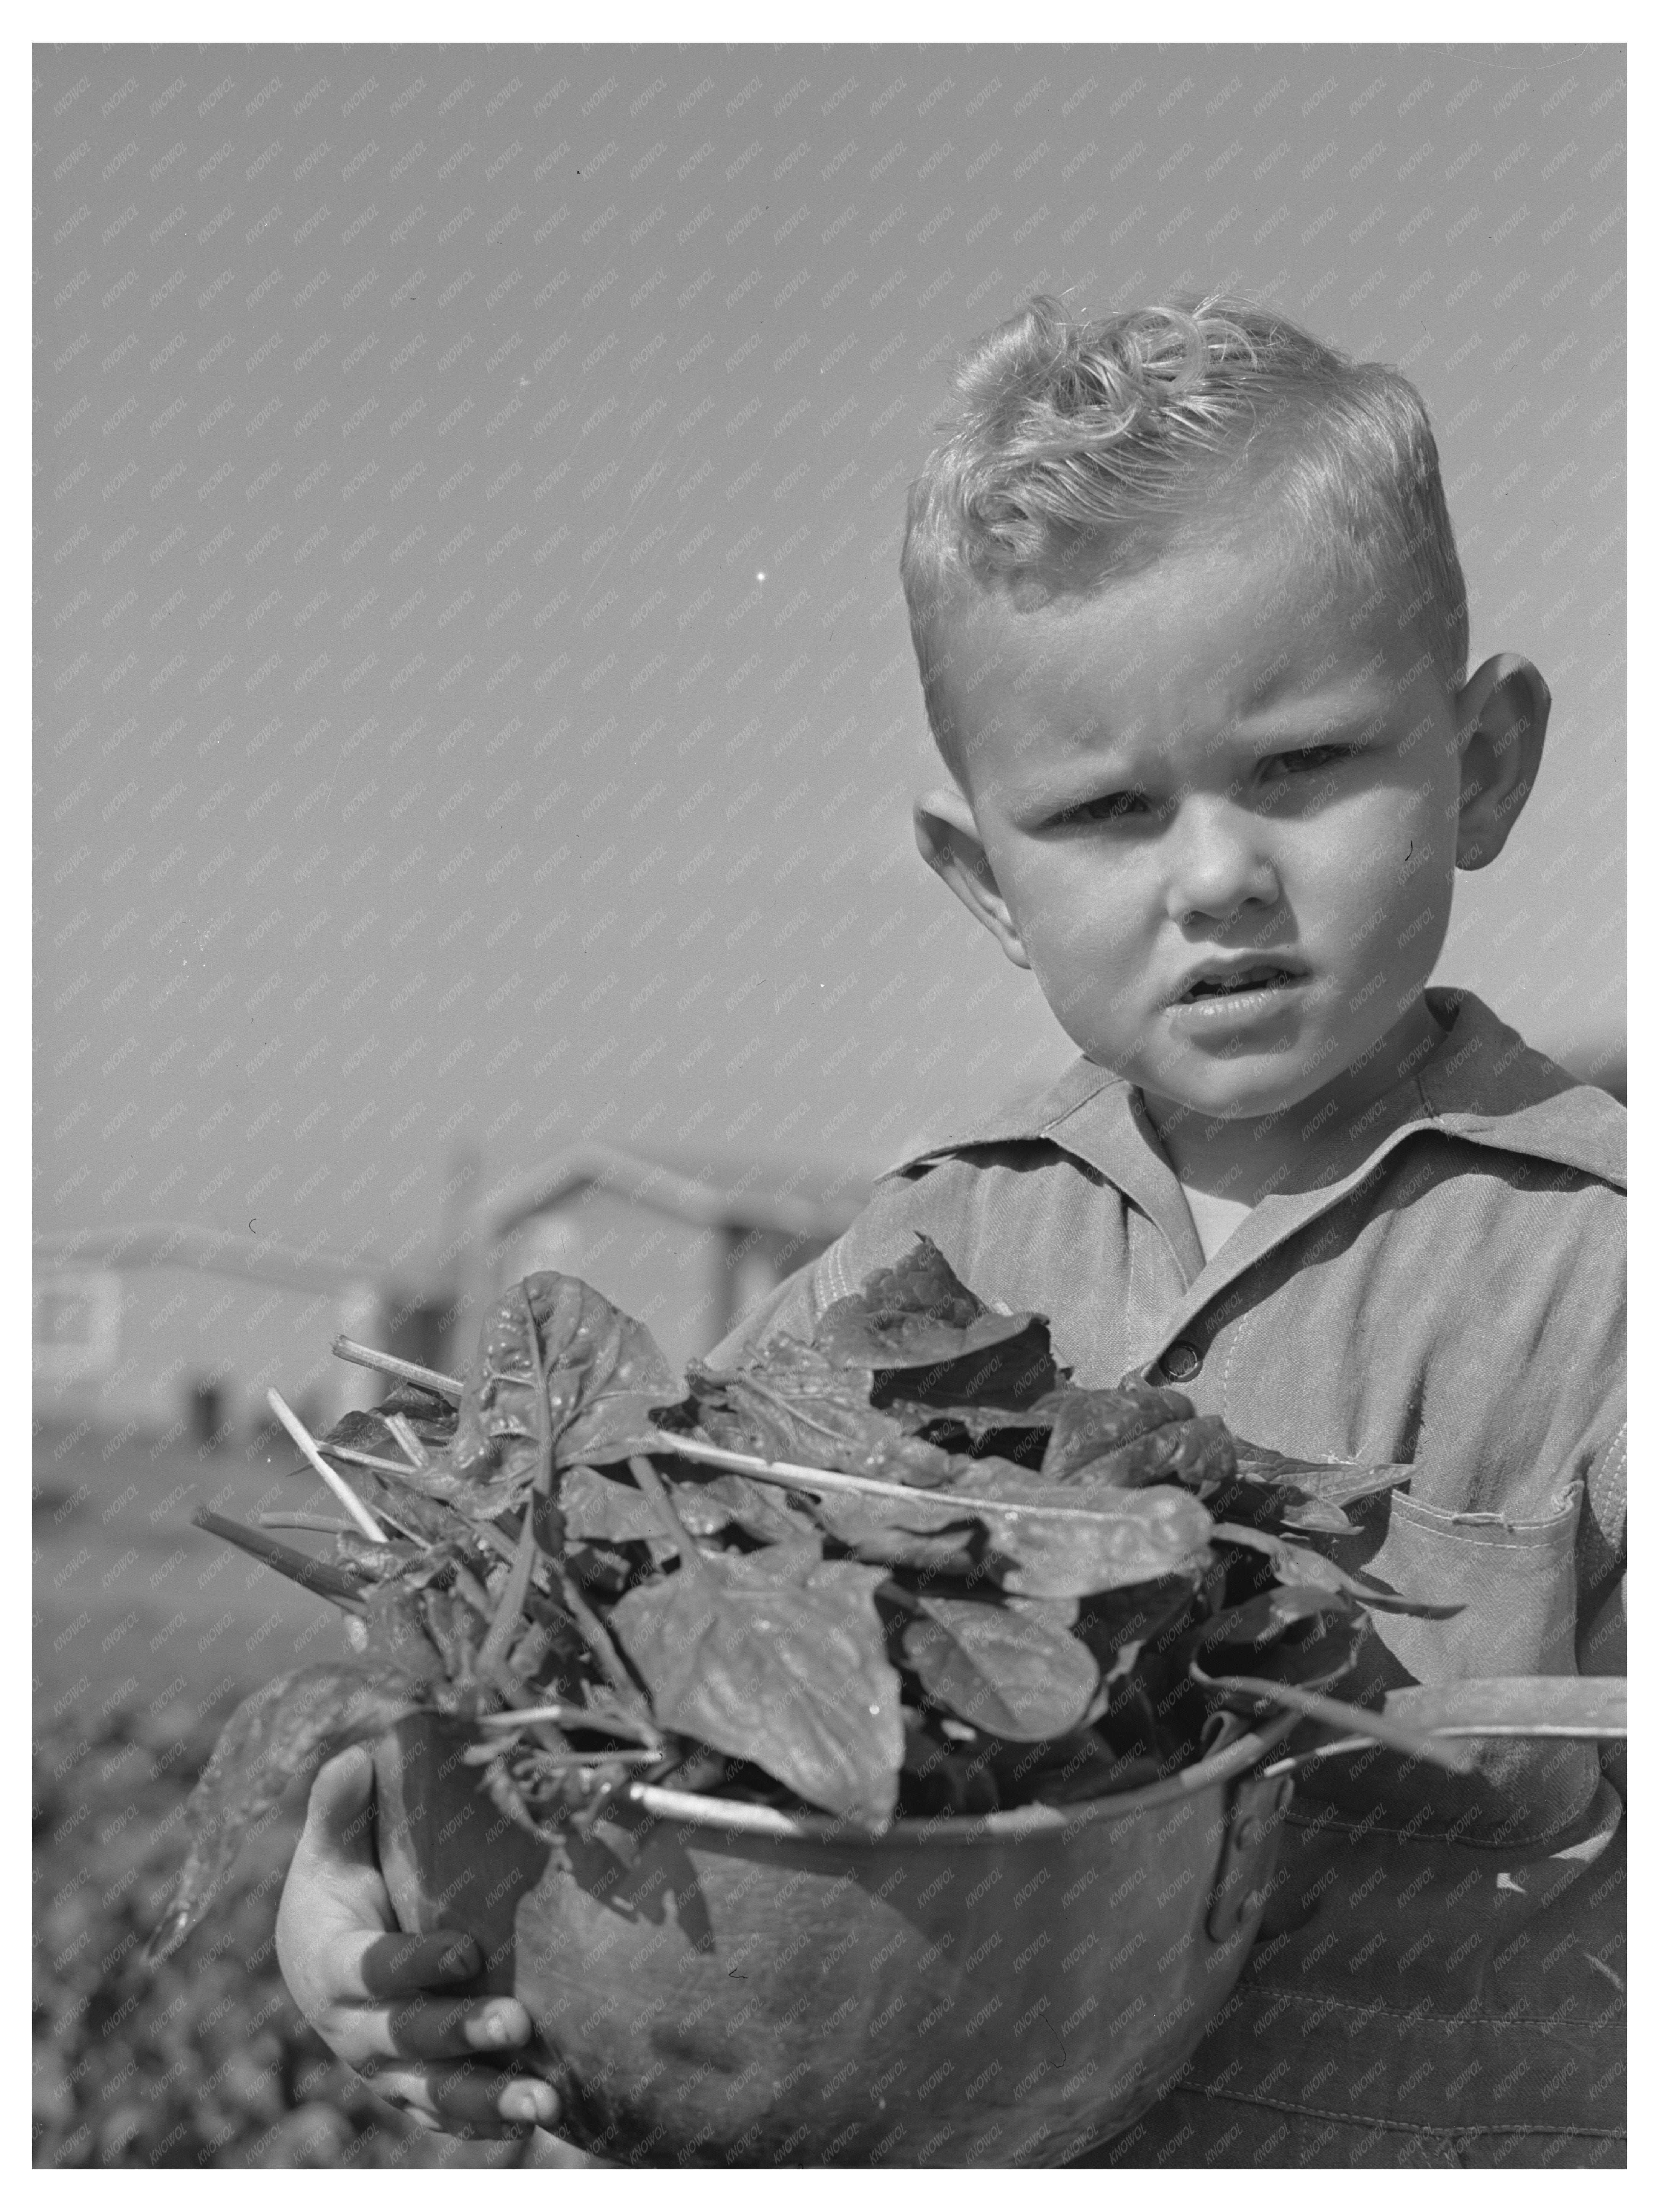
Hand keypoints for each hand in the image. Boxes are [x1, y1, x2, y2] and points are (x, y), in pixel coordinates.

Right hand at [275, 1745, 560, 2139]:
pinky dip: (487, 2121)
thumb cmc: (341, 1880)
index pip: (373, 1969)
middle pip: (406, 2039)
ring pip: (433, 2092)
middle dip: (460, 2034)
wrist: (325, 1944)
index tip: (469, 1951)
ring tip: (544, 2102)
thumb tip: (355, 1758)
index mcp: (329, 1963)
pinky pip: (447, 2112)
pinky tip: (539, 2118)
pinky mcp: (413, 2084)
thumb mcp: (333, 1845)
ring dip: (486, 2100)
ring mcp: (385, 2064)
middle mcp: (354, 2026)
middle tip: (518, 2023)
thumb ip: (340, 1808)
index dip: (416, 1964)